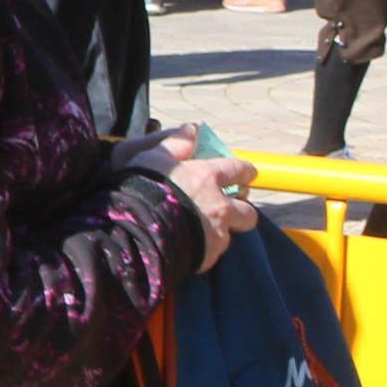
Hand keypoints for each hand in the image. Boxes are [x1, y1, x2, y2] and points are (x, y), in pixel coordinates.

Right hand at [156, 127, 258, 269]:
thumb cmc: (144, 188)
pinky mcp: (210, 256)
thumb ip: (176, 144)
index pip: (238, 170)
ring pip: (231, 233)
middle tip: (231, 208)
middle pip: (248, 211)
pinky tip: (190, 244)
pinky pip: (213, 251)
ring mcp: (217, 233)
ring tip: (204, 230)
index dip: (245, 171)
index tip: (249, 174)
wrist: (138, 230)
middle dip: (243, 209)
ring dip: (222, 230)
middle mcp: (220, 206)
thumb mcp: (154, 157)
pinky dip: (206, 247)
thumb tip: (192, 130)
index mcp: (208, 178)